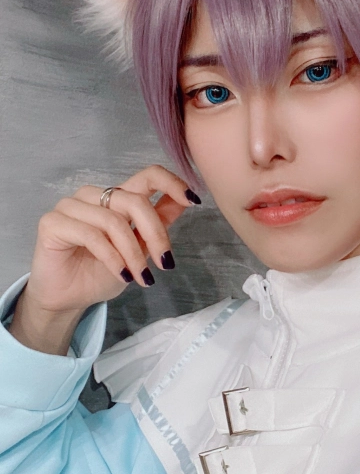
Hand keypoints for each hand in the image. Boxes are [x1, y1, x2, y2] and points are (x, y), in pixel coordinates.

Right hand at [9, 166, 199, 353]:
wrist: (68, 299)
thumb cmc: (99, 273)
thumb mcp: (139, 249)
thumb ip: (157, 223)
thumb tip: (186, 201)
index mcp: (115, 197)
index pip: (147, 175)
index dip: (172, 183)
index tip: (193, 201)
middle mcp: (93, 195)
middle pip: (134, 201)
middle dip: (156, 234)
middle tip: (165, 264)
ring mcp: (70, 206)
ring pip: (114, 221)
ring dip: (133, 254)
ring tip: (142, 277)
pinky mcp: (53, 223)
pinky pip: (92, 236)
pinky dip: (113, 259)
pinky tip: (123, 276)